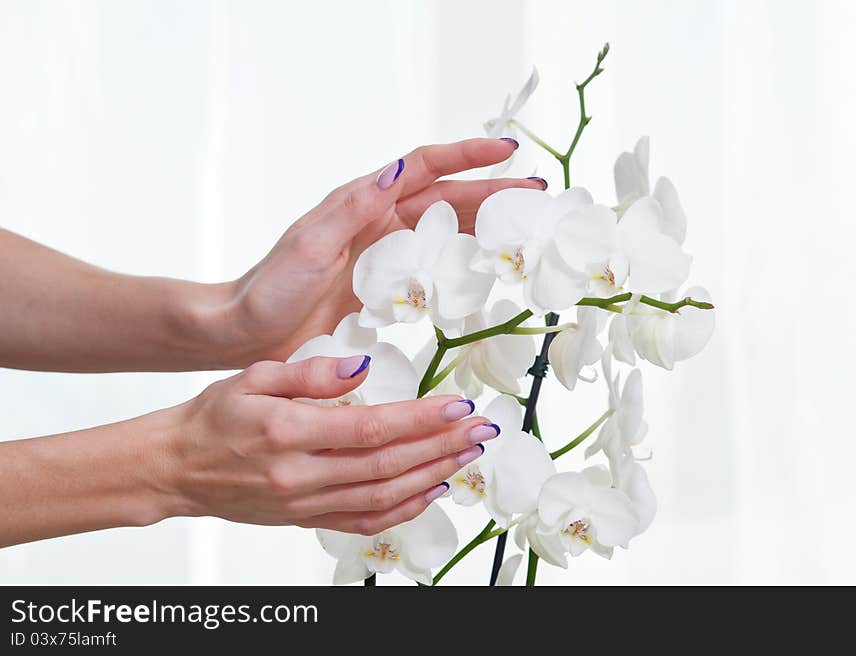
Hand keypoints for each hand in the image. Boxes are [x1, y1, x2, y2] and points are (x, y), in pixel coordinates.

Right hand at [161, 356, 499, 533]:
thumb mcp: (255, 376)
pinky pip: (364, 521)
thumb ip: (310, 372)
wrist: (174, 467)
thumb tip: (362, 367)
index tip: (459, 405)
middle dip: (442, 446)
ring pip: (383, 494)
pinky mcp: (304, 519)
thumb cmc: (213, 417)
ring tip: (467, 456)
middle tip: (481, 430)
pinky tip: (431, 491)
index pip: (371, 428)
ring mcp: (304, 504)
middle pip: (388, 463)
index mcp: (287, 432)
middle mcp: (300, 475)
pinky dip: (403, 509)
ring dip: (432, 475)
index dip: (421, 419)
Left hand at [216, 137, 545, 364]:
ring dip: (484, 229)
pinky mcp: (385, 290)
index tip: (508, 151)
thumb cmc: (270, 287)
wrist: (247, 331)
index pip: (426, 168)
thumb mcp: (310, 242)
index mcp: (365, 203)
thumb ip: (353, 207)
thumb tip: (399, 170)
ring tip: (524, 231)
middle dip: (493, 195)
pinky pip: (432, 273)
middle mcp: (380, 224)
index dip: (467, 157)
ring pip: (446, 234)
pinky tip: (485, 277)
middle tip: (537, 199)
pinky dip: (462, 269)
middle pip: (448, 200)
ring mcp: (385, 257)